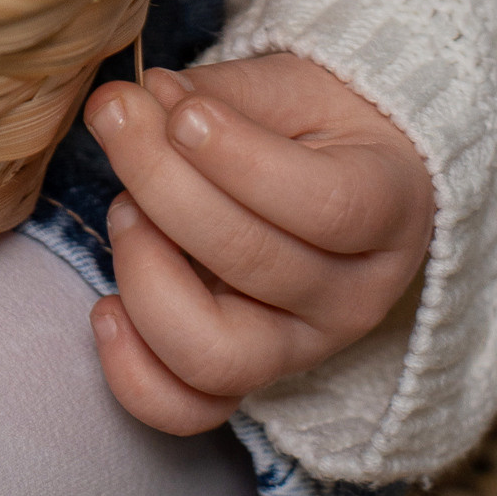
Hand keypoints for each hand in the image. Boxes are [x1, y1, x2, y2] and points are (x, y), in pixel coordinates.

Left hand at [82, 50, 433, 435]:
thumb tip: (145, 99)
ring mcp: (301, 349)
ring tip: (125, 207)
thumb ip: (225, 94)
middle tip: (121, 118)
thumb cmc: (320, 126)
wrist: (343, 181)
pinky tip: (106, 307)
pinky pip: (189, 409)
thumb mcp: (296, 86)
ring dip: (146, 272)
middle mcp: (353, 298)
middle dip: (163, 183)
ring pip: (215, 349)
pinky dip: (134, 373)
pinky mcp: (247, 378)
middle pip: (254, 262)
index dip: (240, 159)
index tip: (183, 111)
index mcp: (390, 210)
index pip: (325, 205)